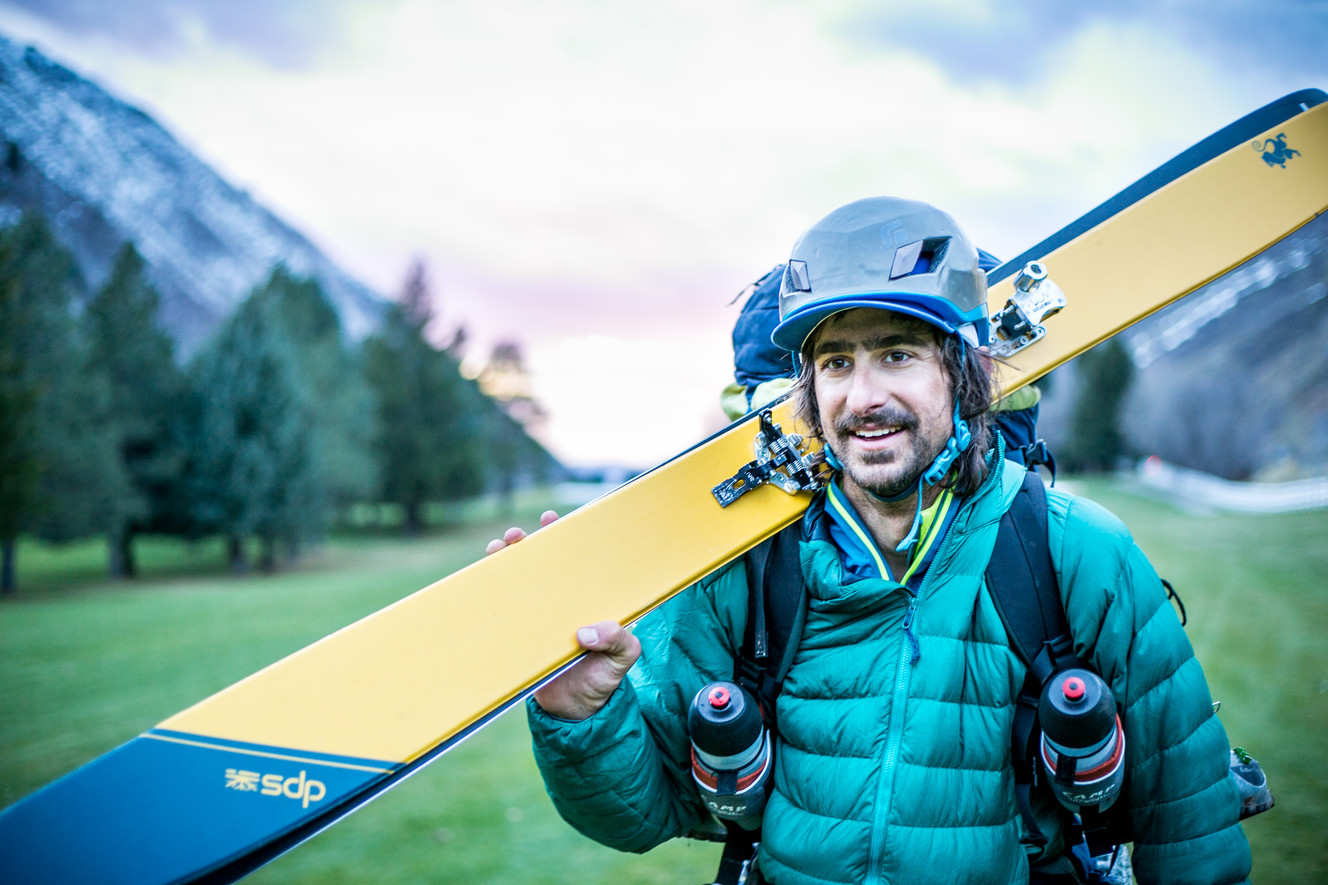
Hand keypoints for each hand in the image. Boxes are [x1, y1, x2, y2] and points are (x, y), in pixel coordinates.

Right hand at [483, 511, 640, 718]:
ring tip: (498, 551)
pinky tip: (481, 585)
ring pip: (519, 584)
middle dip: (527, 544)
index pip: (576, 563)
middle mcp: (561, 604)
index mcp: (588, 601)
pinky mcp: (519, 637)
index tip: (553, 520)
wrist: (577, 714)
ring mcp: (538, 619)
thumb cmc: (604, 679)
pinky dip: (491, 598)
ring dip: (505, 564)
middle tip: (517, 535)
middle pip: (542, 566)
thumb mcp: (623, 658)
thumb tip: (585, 633)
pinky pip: (503, 614)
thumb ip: (617, 641)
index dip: (565, 538)